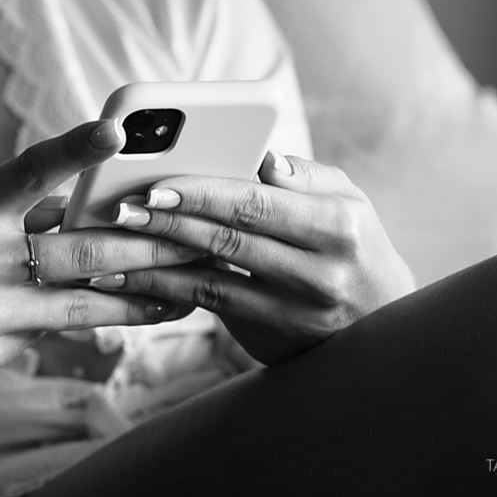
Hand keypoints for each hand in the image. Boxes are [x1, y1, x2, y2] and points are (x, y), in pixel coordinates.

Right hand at [0, 119, 196, 395]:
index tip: (118, 130)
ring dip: (142, 299)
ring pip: (85, 307)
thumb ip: (3, 205)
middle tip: (196, 239)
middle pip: (85, 252)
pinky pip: (48, 334)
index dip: (75, 149)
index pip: (28, 172)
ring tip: (185, 293)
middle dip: (150, 247)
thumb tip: (75, 203)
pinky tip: (107, 318)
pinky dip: (76, 321)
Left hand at [109, 151, 414, 364]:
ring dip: (156, 265)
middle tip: (122, 209)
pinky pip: (211, 312)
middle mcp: (321, 275)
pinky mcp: (273, 341)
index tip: (156, 184)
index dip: (202, 194)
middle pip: (228, 242)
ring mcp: (297, 316)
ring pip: (212, 284)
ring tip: (112, 248)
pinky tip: (133, 281)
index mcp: (339, 227)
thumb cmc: (355, 246)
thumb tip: (261, 155)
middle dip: (168, 224)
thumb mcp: (349, 201)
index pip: (257, 205)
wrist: (384, 328)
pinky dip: (169, 293)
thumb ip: (303, 175)